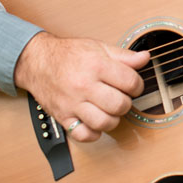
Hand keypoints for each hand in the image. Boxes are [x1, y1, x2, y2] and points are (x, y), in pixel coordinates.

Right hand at [14, 32, 149, 141]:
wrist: (38, 61)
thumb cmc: (69, 54)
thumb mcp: (98, 47)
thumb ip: (124, 55)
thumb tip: (144, 58)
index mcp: (97, 66)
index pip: (130, 82)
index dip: (137, 85)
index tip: (133, 85)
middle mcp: (84, 86)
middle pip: (120, 105)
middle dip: (126, 103)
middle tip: (121, 97)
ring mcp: (73, 103)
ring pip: (104, 123)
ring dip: (113, 119)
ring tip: (109, 110)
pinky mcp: (63, 116)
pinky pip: (84, 135)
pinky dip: (94, 133)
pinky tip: (95, 121)